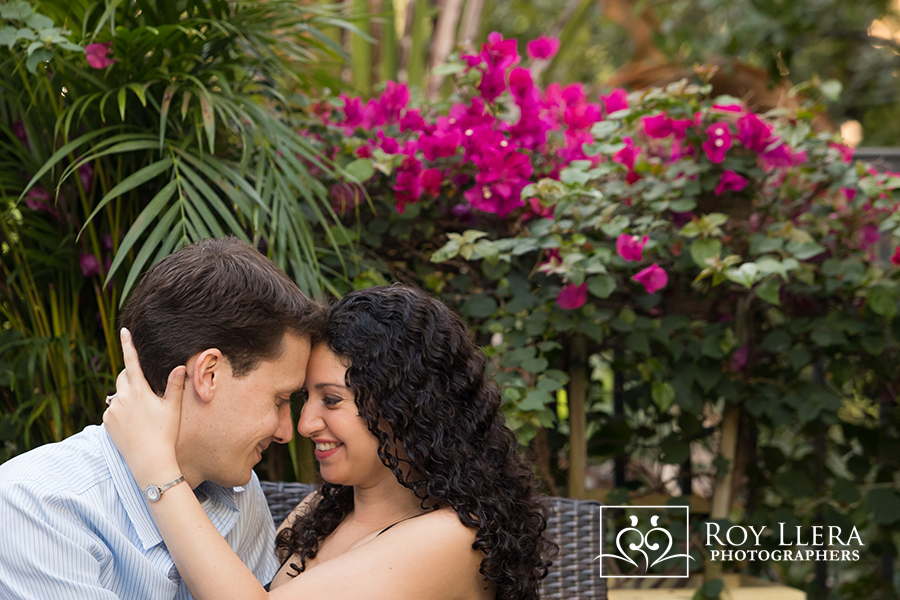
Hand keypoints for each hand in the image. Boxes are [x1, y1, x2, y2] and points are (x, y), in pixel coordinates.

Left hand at [104, 328, 184, 488]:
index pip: (132, 362)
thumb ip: (175, 385)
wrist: (149, 460)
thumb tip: (180, 366)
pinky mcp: (106, 423)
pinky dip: (121, 411)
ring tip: (142, 414)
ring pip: (118, 395)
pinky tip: (133, 424)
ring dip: (127, 397)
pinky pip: (112, 410)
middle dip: (131, 377)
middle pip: (123, 377)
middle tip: (145, 391)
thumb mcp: (173, 408)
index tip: (124, 331)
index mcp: (139, 391)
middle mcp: (122, 398)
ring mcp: (111, 411)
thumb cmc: (165, 433)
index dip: (128, 345)